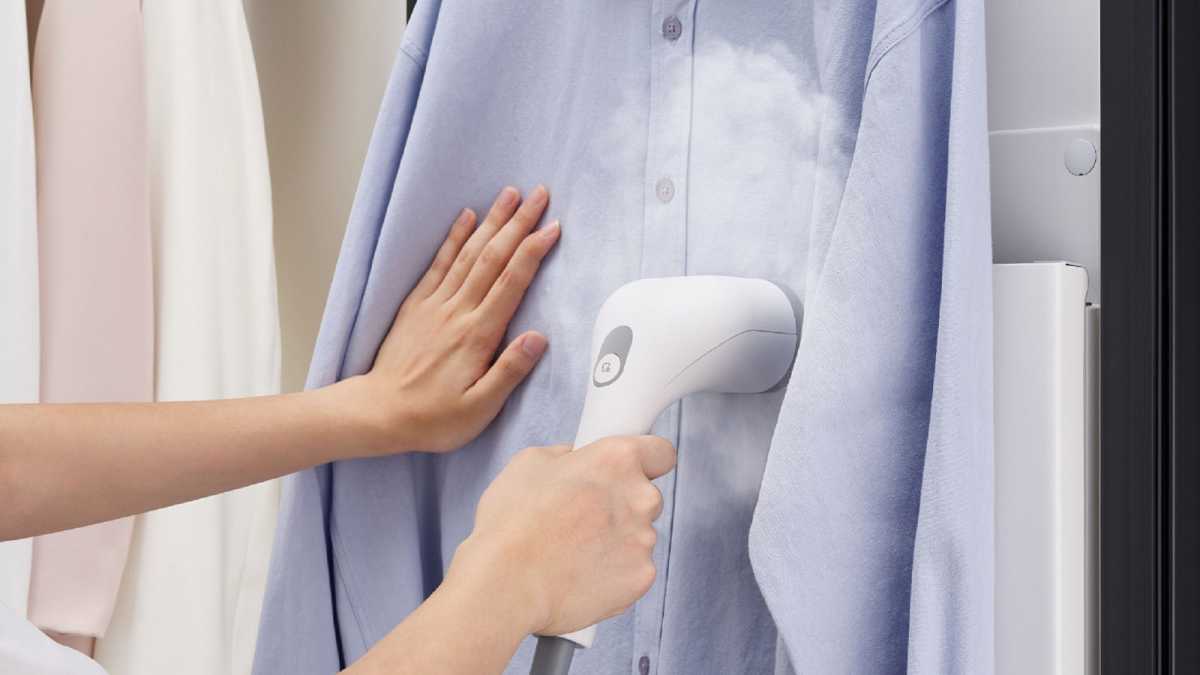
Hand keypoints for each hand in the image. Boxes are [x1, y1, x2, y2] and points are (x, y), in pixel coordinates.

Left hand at [347, 185, 559, 453]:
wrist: (377, 414)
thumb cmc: (433, 418)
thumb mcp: (479, 409)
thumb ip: (509, 371)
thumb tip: (538, 337)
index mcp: (477, 335)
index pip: (511, 282)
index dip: (533, 251)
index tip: (552, 226)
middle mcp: (457, 312)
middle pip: (493, 258)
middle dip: (518, 223)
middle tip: (539, 194)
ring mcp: (435, 305)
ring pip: (468, 254)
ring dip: (491, 221)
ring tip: (510, 194)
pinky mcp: (416, 306)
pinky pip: (438, 264)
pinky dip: (454, 238)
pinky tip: (466, 217)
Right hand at [448, 435, 676, 636]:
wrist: (506, 583)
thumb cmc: (512, 522)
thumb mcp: (529, 463)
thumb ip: (566, 454)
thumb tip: (575, 458)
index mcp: (618, 459)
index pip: (661, 453)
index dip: (647, 461)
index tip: (633, 472)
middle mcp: (641, 497)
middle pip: (646, 498)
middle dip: (622, 505)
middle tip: (583, 518)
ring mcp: (644, 540)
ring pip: (638, 536)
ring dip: (615, 541)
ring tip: (573, 552)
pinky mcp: (642, 578)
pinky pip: (634, 570)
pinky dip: (614, 573)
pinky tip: (580, 574)